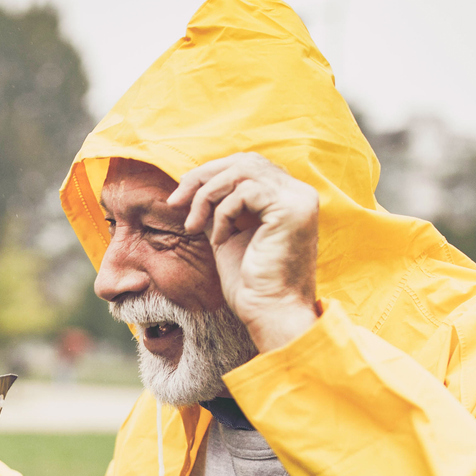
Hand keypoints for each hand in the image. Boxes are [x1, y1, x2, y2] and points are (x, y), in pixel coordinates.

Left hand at [167, 154, 320, 353]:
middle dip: (203, 177)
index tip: (180, 197)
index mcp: (287, 198)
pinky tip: (221, 240)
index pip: (246, 166)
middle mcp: (298, 193)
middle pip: (244, 161)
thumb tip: (190, 187)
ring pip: (242, 171)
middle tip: (175, 202)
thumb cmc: (250, 285)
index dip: (210, 174)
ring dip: (207, 195)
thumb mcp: (226, 236)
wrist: (269, 314)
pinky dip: (224, 213)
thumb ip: (216, 209)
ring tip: (193, 226)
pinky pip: (245, 192)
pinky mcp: (292, 209)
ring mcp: (299, 199)